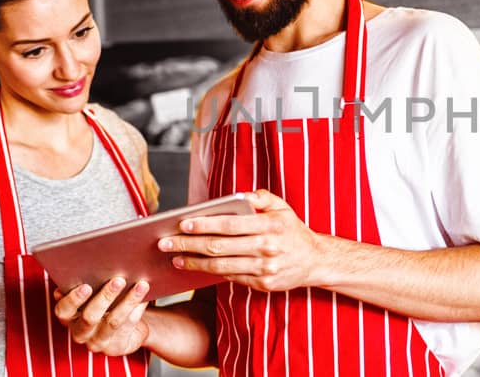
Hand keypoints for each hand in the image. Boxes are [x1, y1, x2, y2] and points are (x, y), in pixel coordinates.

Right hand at [52, 277, 150, 355]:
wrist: (124, 329)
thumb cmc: (104, 304)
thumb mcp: (92, 295)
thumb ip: (86, 283)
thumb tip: (95, 261)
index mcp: (68, 317)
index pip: (64, 310)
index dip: (73, 299)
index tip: (86, 286)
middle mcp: (80, 332)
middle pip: (90, 317)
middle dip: (105, 297)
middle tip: (119, 280)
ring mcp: (98, 341)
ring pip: (113, 321)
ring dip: (128, 301)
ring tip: (141, 285)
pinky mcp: (116, 347)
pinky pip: (129, 325)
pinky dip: (138, 309)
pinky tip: (146, 297)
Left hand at [161, 189, 327, 292]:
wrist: (315, 260)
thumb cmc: (292, 230)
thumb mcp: (282, 208)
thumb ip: (261, 197)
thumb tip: (238, 195)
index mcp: (270, 226)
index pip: (230, 225)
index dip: (204, 225)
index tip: (182, 224)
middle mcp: (267, 249)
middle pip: (219, 248)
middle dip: (188, 244)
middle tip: (165, 242)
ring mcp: (264, 269)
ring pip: (221, 267)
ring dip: (194, 262)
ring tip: (175, 257)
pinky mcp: (263, 285)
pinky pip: (231, 278)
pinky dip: (210, 273)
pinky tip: (195, 266)